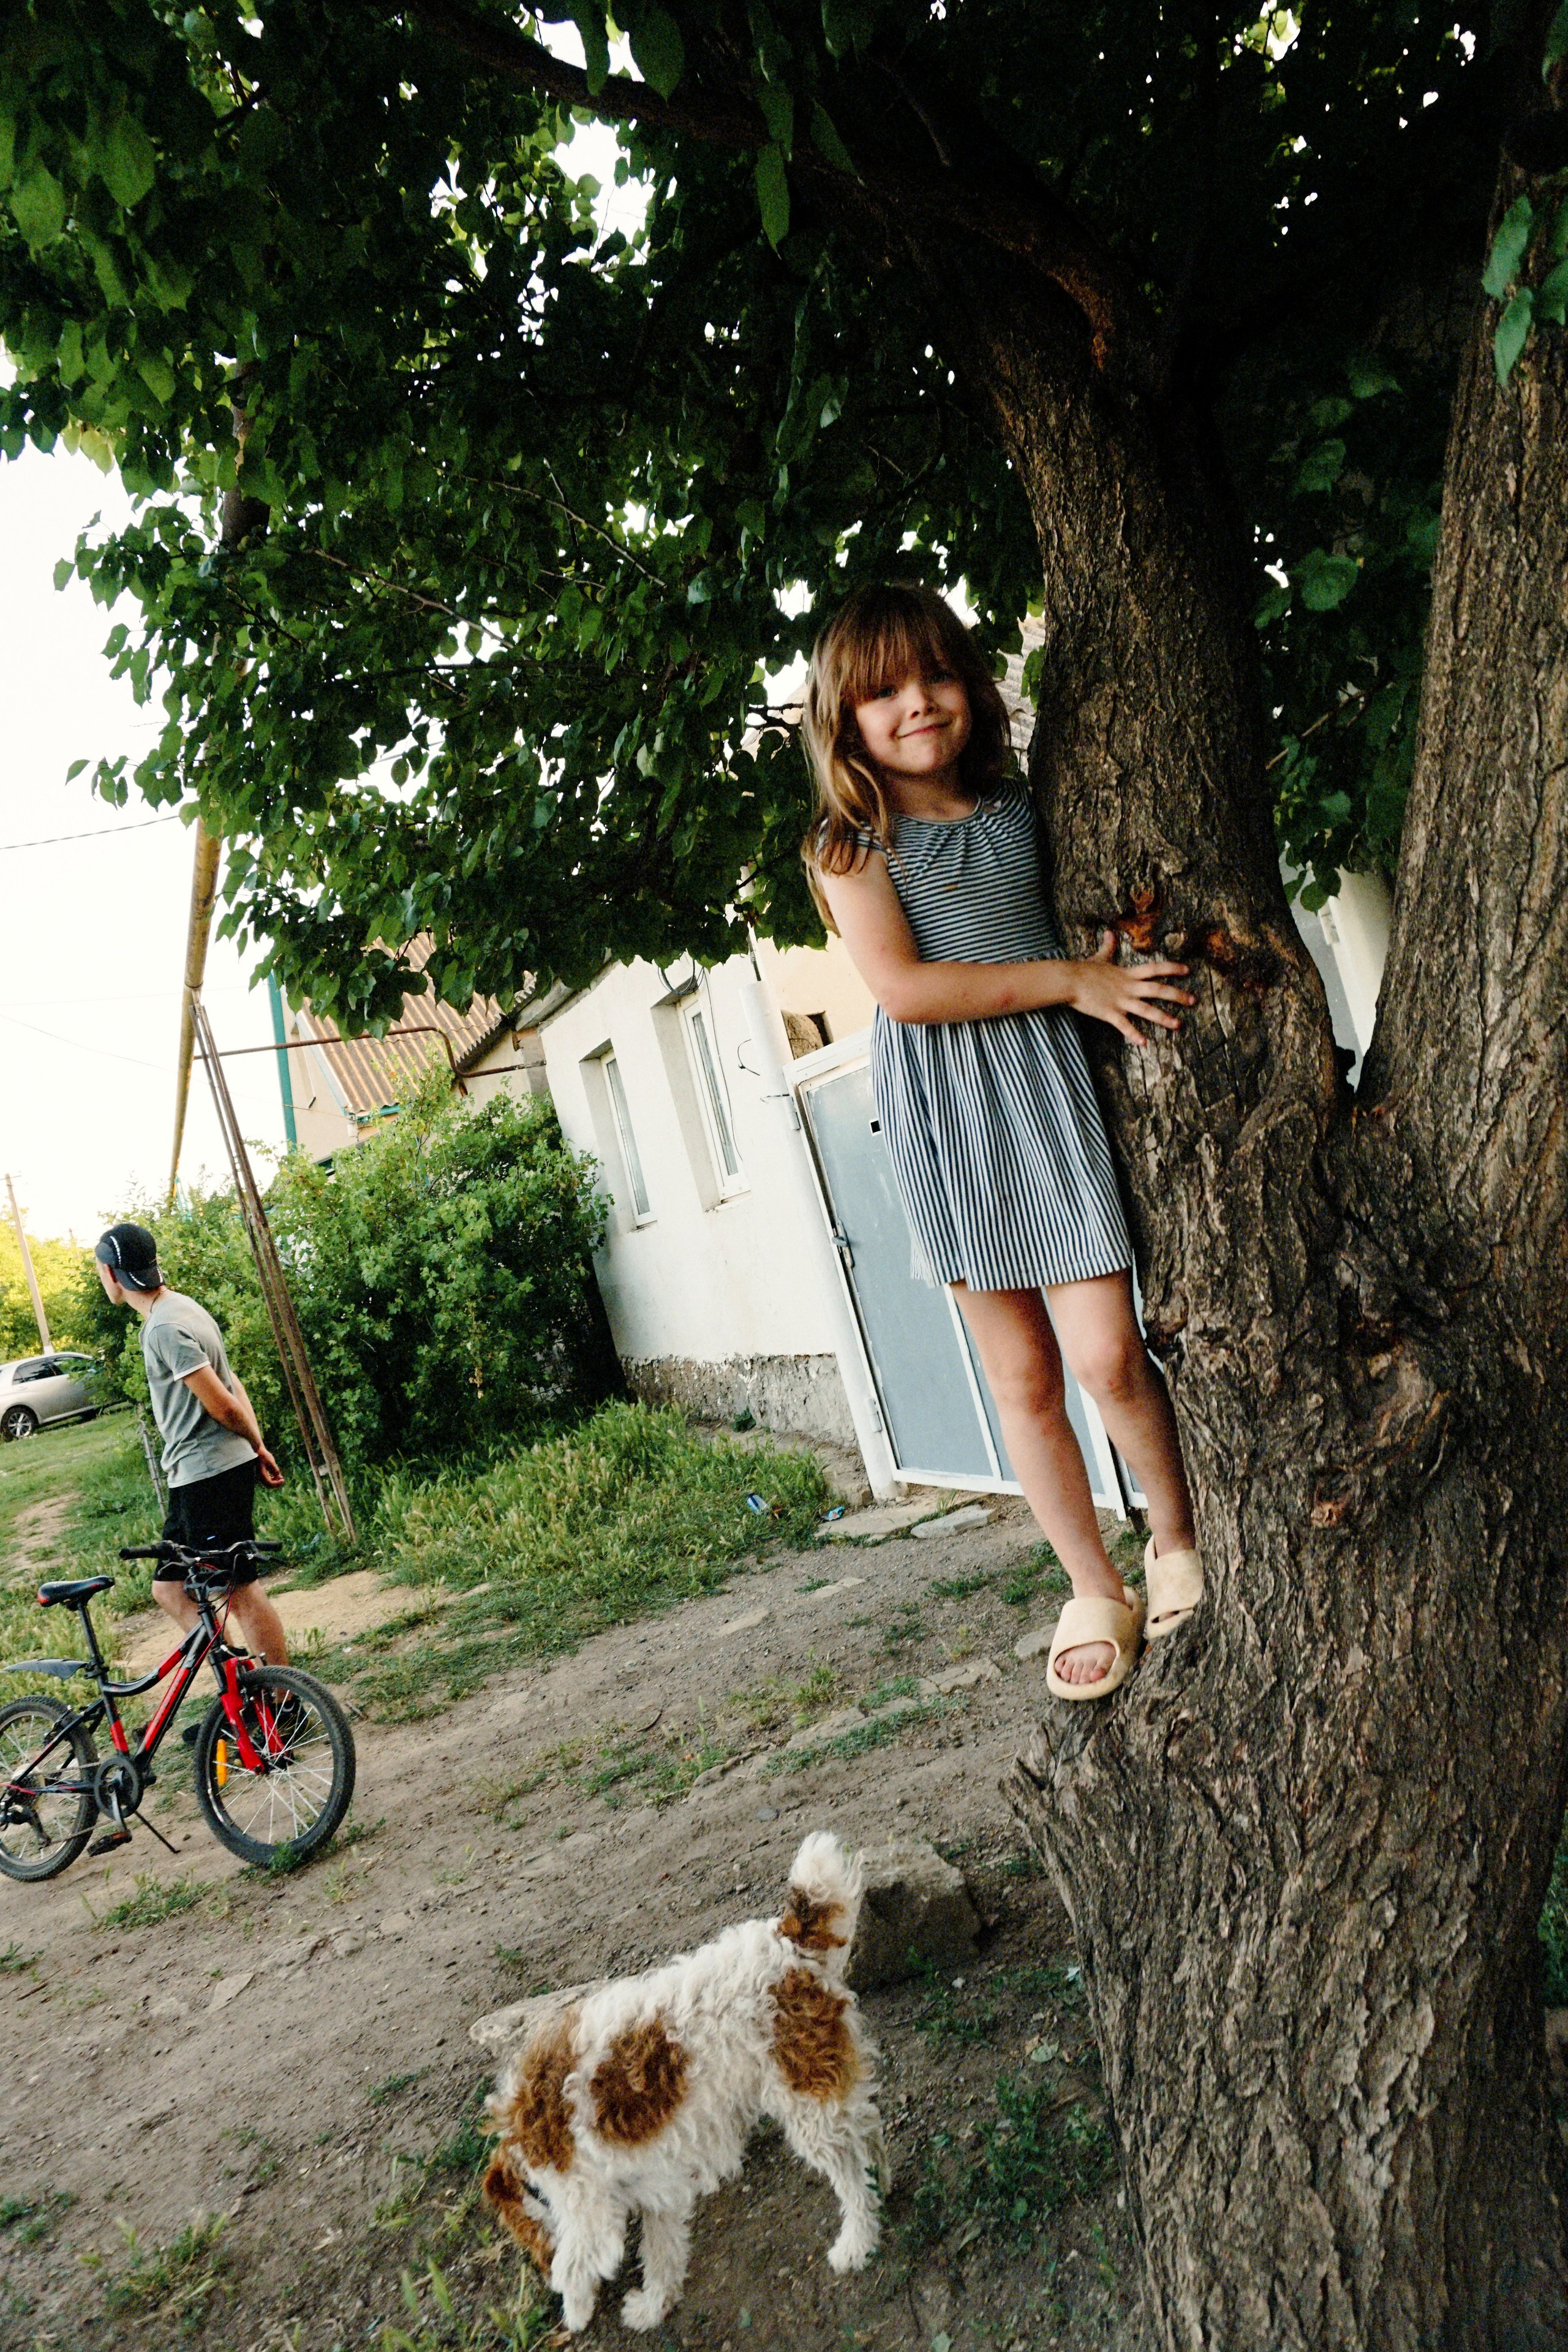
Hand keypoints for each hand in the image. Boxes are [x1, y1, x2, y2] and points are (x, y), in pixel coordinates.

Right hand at [255, 1444, 284, 1487]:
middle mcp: (261, 1476)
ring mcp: (262, 1475)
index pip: (270, 1484)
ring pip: (269, 1483)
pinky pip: (268, 1479)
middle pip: (269, 1485)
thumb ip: (275, 1470)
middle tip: (282, 1480)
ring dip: (275, 1482)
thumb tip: (278, 1477)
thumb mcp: (271, 1462)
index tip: (283, 1480)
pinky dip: (273, 1479)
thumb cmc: (264, 1456)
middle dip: (276, 1484)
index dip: (277, 1484)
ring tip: (281, 1478)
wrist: (259, 1451)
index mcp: (262, 1474)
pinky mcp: (263, 1473)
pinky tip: (278, 1476)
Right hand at [1069, 930, 1194, 1048]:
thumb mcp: (1099, 957)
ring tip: (1178, 1025)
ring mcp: (1120, 1001)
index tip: (1187, 971)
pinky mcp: (1109, 1013)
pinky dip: (1134, 1035)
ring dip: (1163, 1018)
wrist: (1069, 980)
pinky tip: (1144, 1043)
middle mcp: (1128, 987)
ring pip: (1147, 1010)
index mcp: (1127, 974)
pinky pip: (1124, 1026)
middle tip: (1193, 1001)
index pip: (1155, 969)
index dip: (1172, 969)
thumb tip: (1109, 932)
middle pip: (1158, 990)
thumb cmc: (1083, 969)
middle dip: (1177, 995)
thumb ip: (1108, 946)